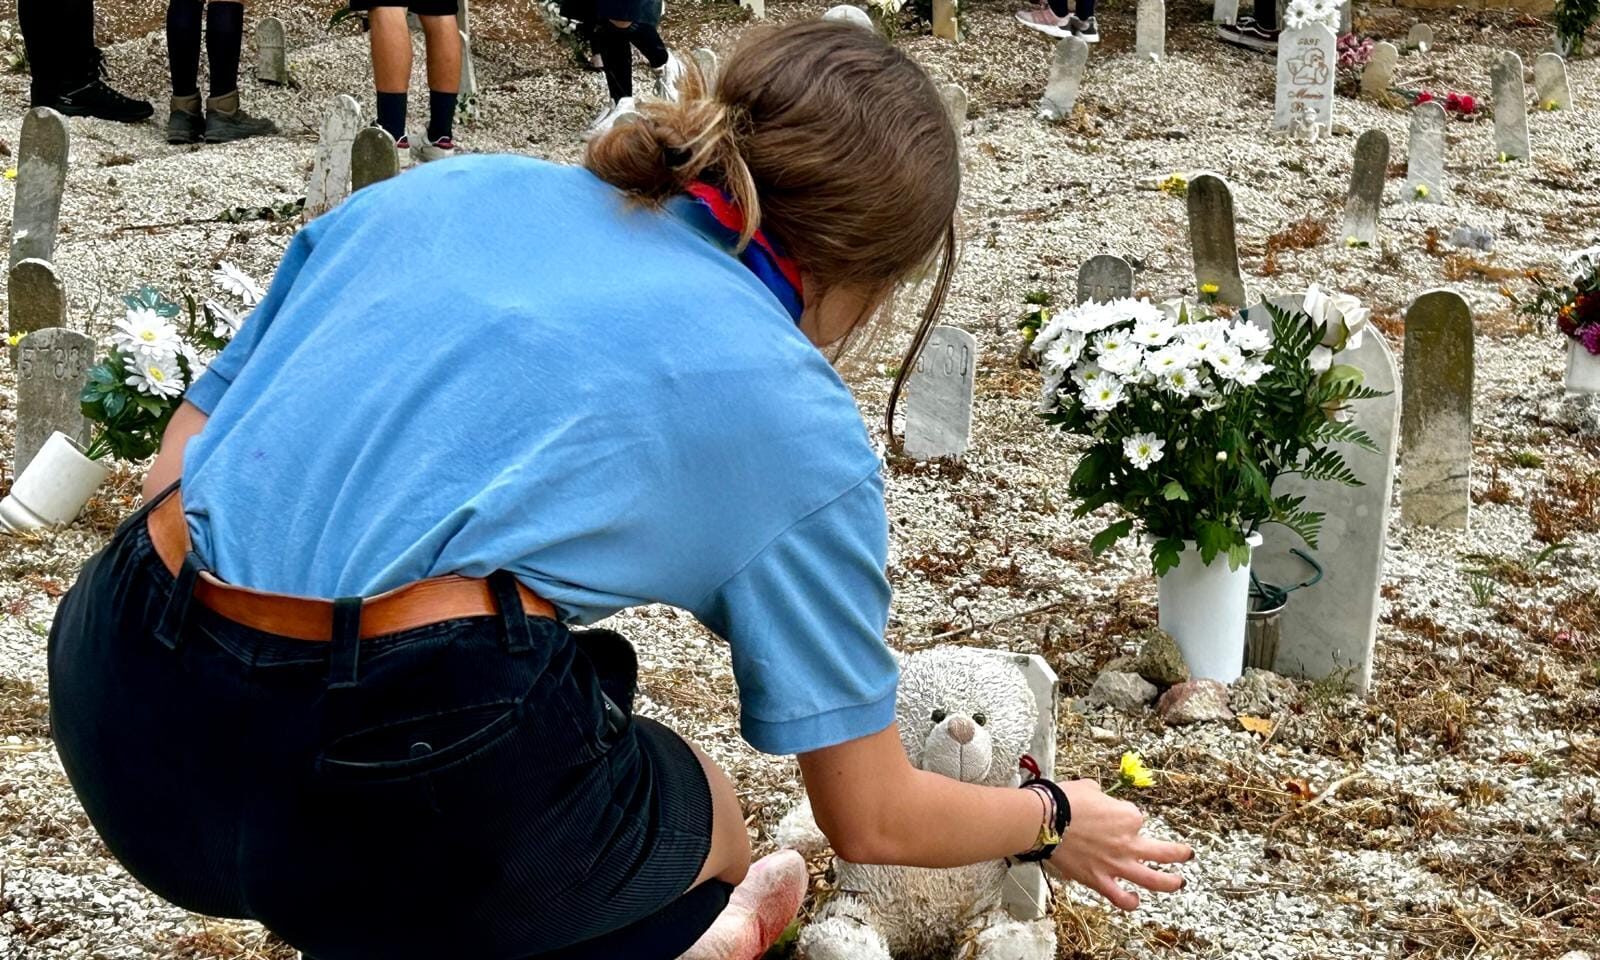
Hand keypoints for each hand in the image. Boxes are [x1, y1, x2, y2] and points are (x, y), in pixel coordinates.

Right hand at [1047, 778, 1191, 910]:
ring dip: (1169, 882)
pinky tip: (1134, 900)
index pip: (1134, 817)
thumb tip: (1097, 799)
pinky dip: (1129, 901)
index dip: (1123, 816)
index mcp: (1128, 816)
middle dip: (1178, 853)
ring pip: (1152, 879)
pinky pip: (1120, 897)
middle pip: (1163, 851)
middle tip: (1185, 853)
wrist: (1044, 820)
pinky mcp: (1100, 880)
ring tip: (1178, 882)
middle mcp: (1128, 842)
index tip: (1110, 815)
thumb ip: (1101, 796)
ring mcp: (1116, 864)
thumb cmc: (1064, 801)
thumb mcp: (1089, 787)